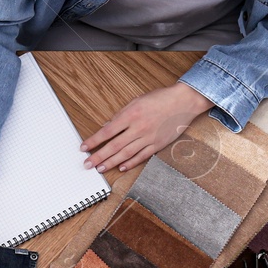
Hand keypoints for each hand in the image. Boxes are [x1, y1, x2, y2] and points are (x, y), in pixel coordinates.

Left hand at [82, 82, 212, 172]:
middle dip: (99, 156)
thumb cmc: (160, 99)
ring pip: (126, 154)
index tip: (84, 147)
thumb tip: (107, 126)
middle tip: (87, 164)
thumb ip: (121, 114)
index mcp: (131, 114)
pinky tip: (121, 167)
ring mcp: (149, 138)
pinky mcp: (158, 144)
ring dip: (111, 162)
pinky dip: (131, 163)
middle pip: (114, 145)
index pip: (107, 131)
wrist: (184, 101)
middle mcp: (139, 127)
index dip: (94, 140)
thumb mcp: (137, 100)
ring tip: (100, 168)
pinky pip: (142, 156)